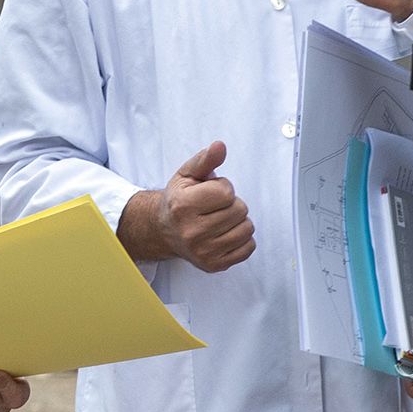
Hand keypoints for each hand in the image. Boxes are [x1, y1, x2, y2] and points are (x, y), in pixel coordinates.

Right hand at [118, 143, 255, 272]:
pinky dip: (242, 239)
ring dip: (238, 221)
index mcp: (183, 206)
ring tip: (221, 219)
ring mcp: (203, 252)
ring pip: (247, 229)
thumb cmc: (179, 200)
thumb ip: (205, 160)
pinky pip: (248, 248)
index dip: (223, 187)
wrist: (164, 230)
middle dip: (232, 204)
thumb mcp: (187, 175)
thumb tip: (220, 146)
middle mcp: (191, 232)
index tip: (210, 192)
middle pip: (239, 210)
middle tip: (215, 207)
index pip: (226, 192)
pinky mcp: (214, 265)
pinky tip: (225, 233)